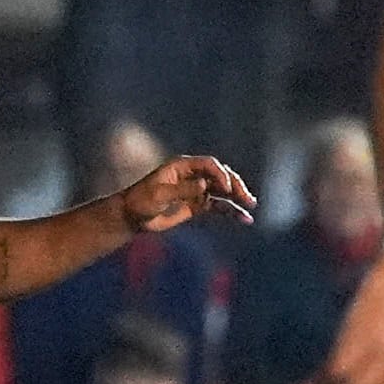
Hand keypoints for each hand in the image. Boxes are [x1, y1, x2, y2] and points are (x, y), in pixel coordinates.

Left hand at [117, 156, 254, 233]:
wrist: (132, 217)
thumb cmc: (141, 201)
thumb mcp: (159, 195)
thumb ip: (182, 189)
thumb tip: (204, 186)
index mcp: (182, 166)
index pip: (208, 165)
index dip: (220, 174)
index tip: (227, 188)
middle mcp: (193, 175)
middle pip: (221, 176)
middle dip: (235, 185)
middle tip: (246, 198)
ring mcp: (197, 190)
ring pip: (223, 191)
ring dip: (238, 198)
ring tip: (251, 206)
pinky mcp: (198, 205)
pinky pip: (219, 206)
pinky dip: (231, 211)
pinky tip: (244, 219)